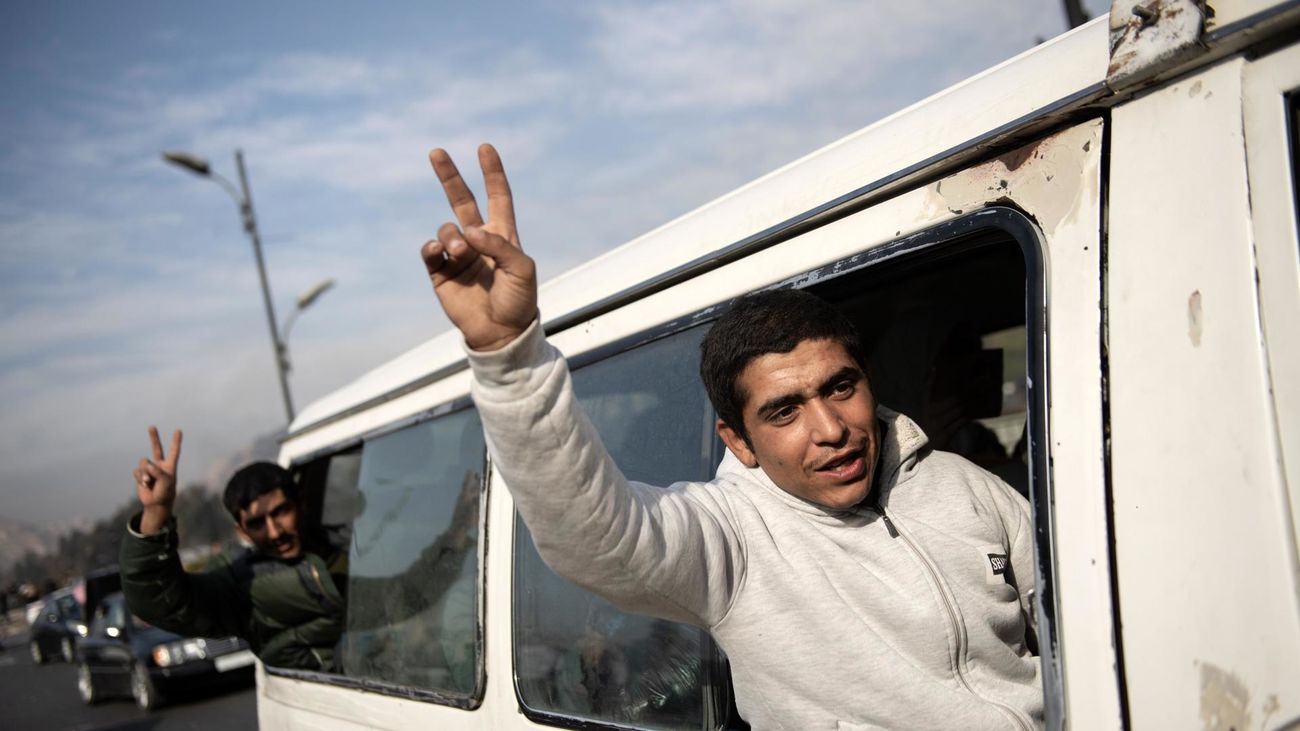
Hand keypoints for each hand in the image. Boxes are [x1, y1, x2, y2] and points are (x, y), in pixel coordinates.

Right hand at [134, 426, 181, 534]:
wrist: (156, 504)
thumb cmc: (165, 493)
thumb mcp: (165, 482)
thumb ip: (157, 472)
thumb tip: (146, 464)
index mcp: (170, 466)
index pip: (173, 451)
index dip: (176, 441)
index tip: (178, 430)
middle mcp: (160, 465)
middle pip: (156, 448)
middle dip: (154, 437)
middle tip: (151, 426)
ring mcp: (150, 469)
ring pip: (143, 463)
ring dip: (145, 473)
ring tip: (150, 482)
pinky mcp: (141, 475)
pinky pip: (137, 472)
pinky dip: (140, 478)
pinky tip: (145, 485)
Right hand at [421, 144, 537, 350]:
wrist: (501, 333)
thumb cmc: (519, 300)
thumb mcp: (521, 269)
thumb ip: (498, 244)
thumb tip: (468, 230)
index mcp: (502, 236)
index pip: (498, 197)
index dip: (492, 173)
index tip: (485, 149)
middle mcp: (478, 241)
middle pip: (461, 201)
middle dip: (450, 176)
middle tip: (436, 152)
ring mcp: (458, 256)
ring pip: (446, 229)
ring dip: (452, 235)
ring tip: (463, 252)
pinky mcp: (441, 273)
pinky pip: (430, 251)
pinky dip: (433, 248)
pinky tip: (440, 252)